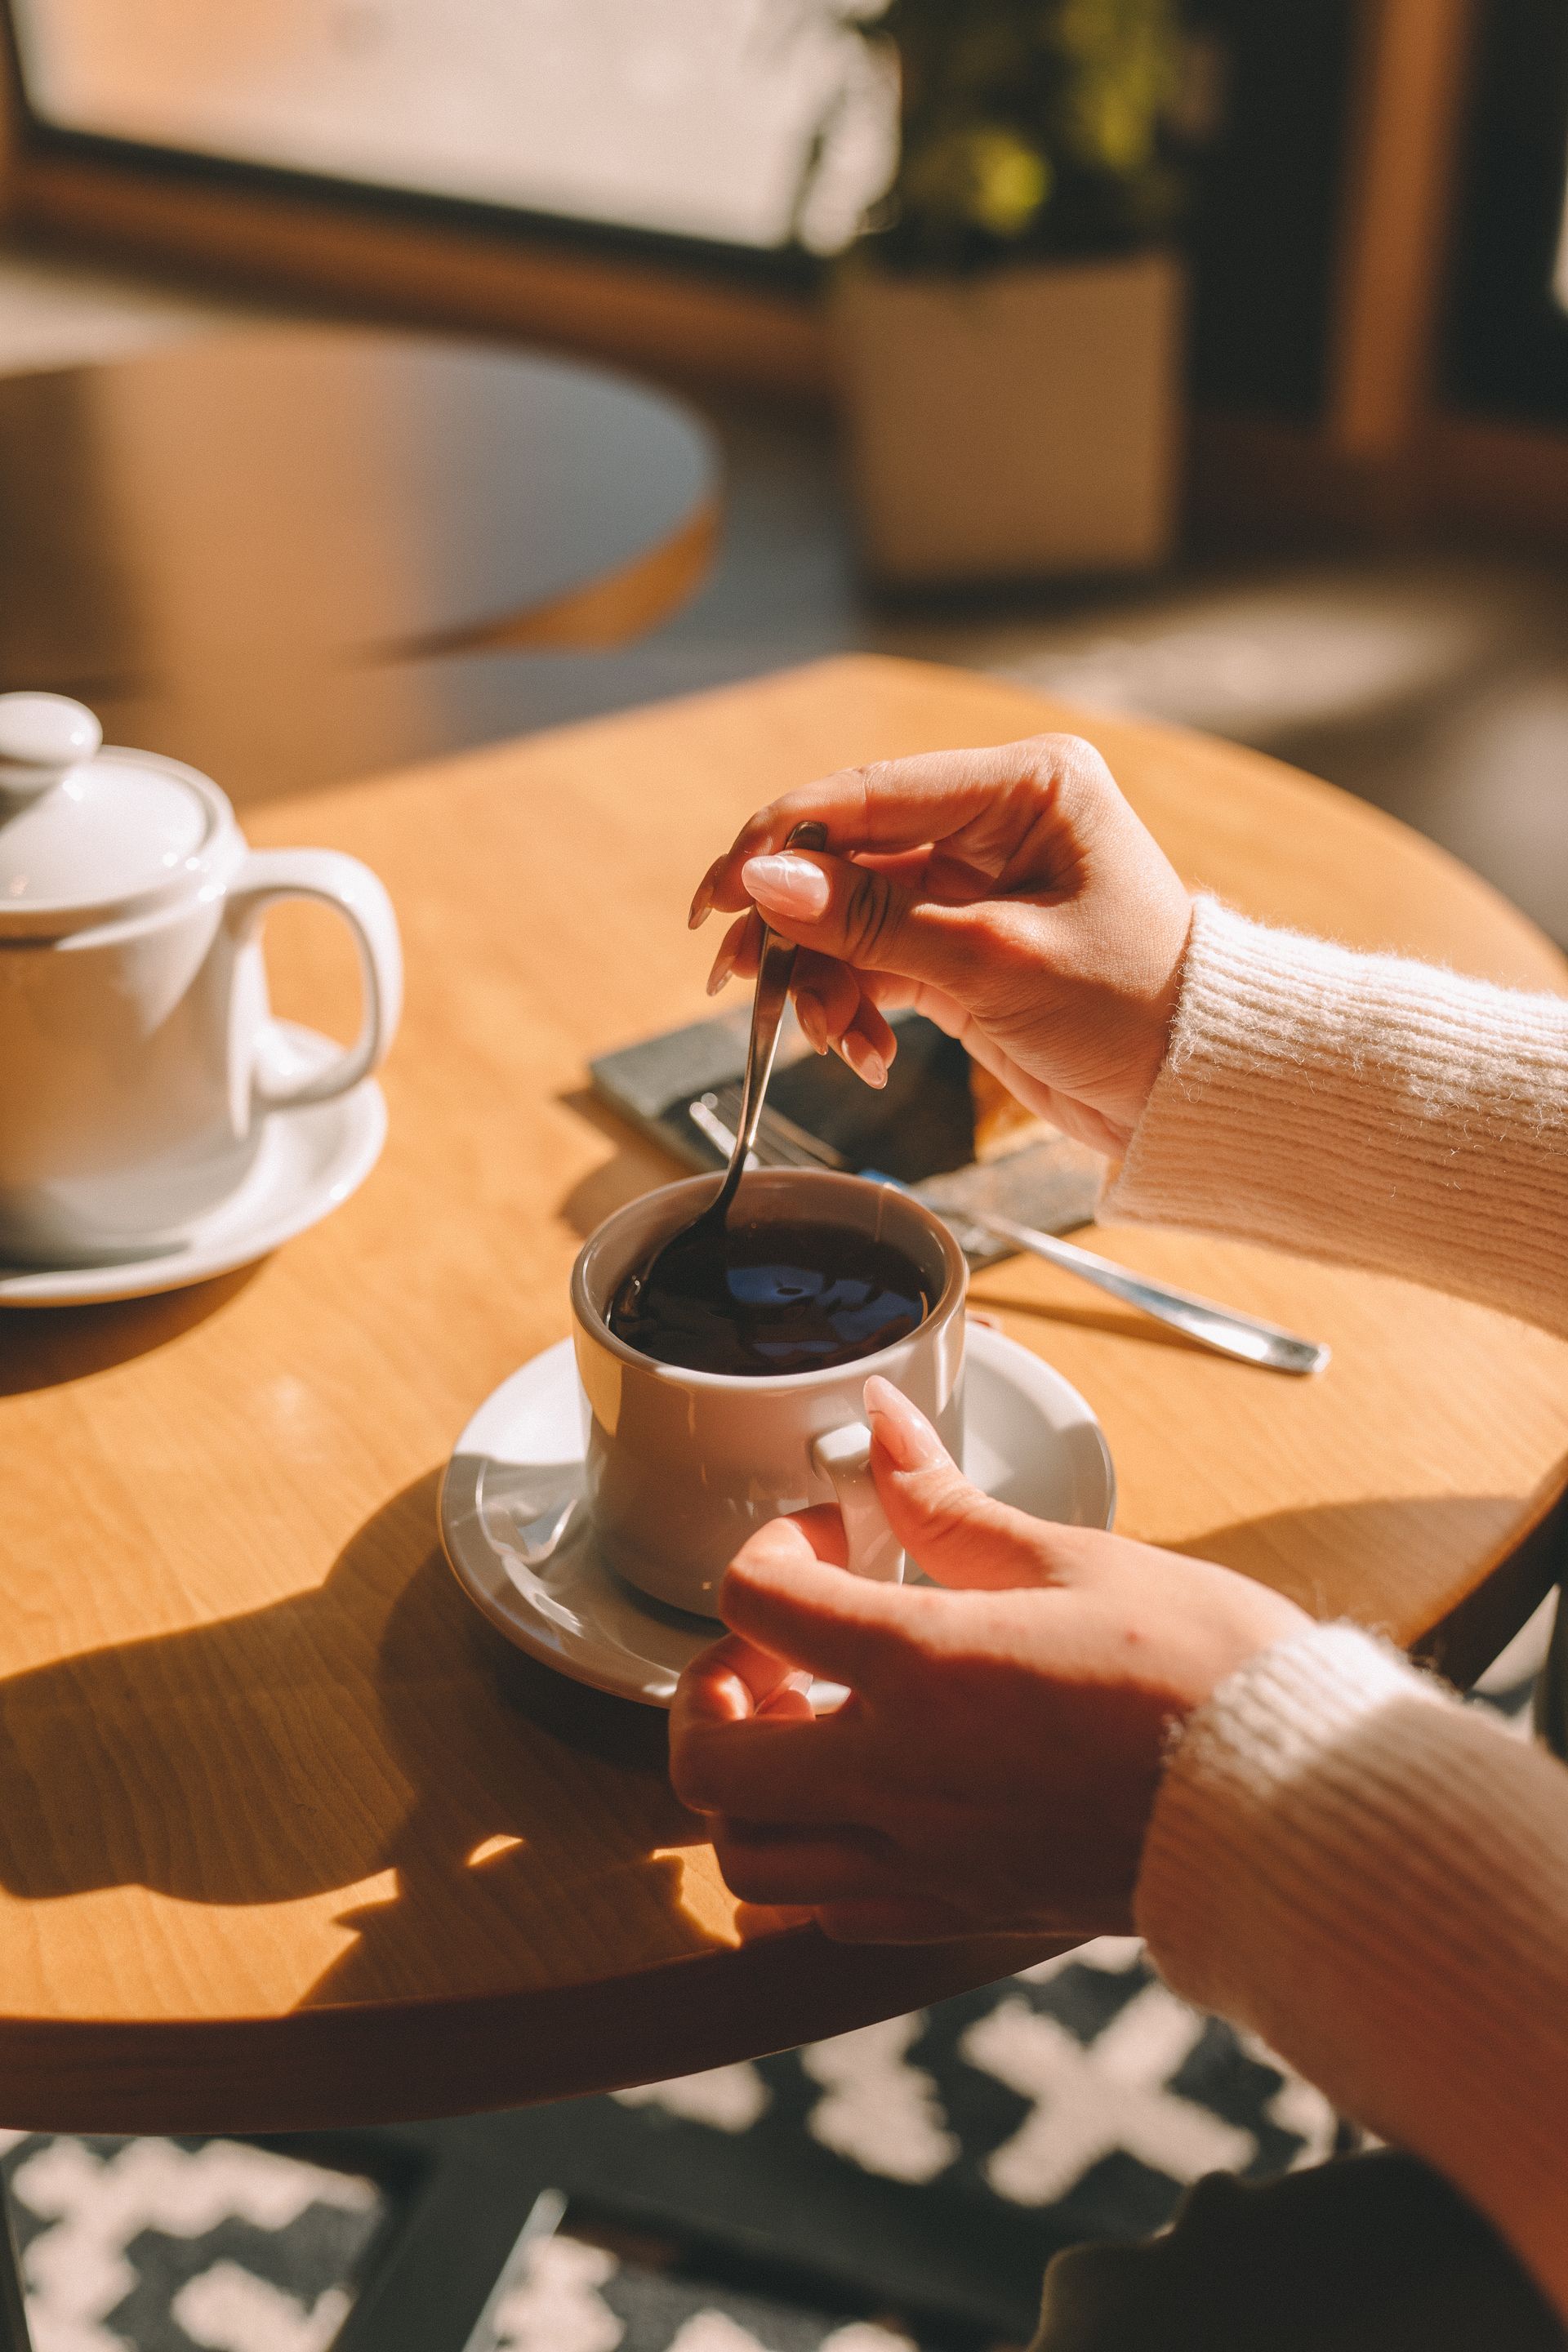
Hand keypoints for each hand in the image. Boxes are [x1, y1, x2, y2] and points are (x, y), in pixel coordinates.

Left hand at [670, 1378, 1307, 1942]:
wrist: (1291, 1805)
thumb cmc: (1205, 1670)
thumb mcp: (1074, 1558)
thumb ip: (949, 1503)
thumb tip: (882, 1419)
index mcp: (922, 1666)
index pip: (753, 1600)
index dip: (771, 1547)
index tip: (826, 1533)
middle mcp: (896, 1777)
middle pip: (709, 1758)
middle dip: (709, 1691)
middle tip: (769, 1651)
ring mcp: (921, 1861)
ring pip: (747, 1860)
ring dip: (745, 1790)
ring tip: (803, 1732)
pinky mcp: (958, 1915)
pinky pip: (825, 1917)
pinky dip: (805, 1868)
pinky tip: (854, 1808)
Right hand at [689, 735, 1192, 1154]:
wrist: (1193, 1095)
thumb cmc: (1132, 1013)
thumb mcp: (994, 964)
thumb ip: (872, 921)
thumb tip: (764, 881)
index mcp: (1024, 786)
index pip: (869, 793)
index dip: (780, 841)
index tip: (717, 895)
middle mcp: (994, 820)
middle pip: (847, 855)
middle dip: (793, 927)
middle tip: (736, 981)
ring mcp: (974, 882)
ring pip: (850, 915)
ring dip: (821, 979)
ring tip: (828, 1039)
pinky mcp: (962, 942)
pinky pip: (874, 959)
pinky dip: (854, 1004)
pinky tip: (861, 1052)